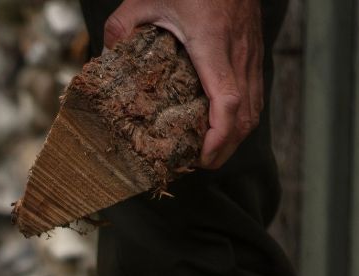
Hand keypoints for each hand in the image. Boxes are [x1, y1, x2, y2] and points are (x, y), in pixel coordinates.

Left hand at [103, 0, 263, 168]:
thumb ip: (121, 28)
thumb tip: (103, 58)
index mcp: (212, 43)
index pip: (227, 101)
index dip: (218, 137)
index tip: (202, 158)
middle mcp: (238, 52)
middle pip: (245, 115)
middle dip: (225, 148)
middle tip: (199, 165)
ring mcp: (251, 52)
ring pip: (255, 107)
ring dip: (234, 136)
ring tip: (208, 152)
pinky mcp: (254, 50)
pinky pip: (256, 93)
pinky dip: (241, 117)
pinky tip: (220, 126)